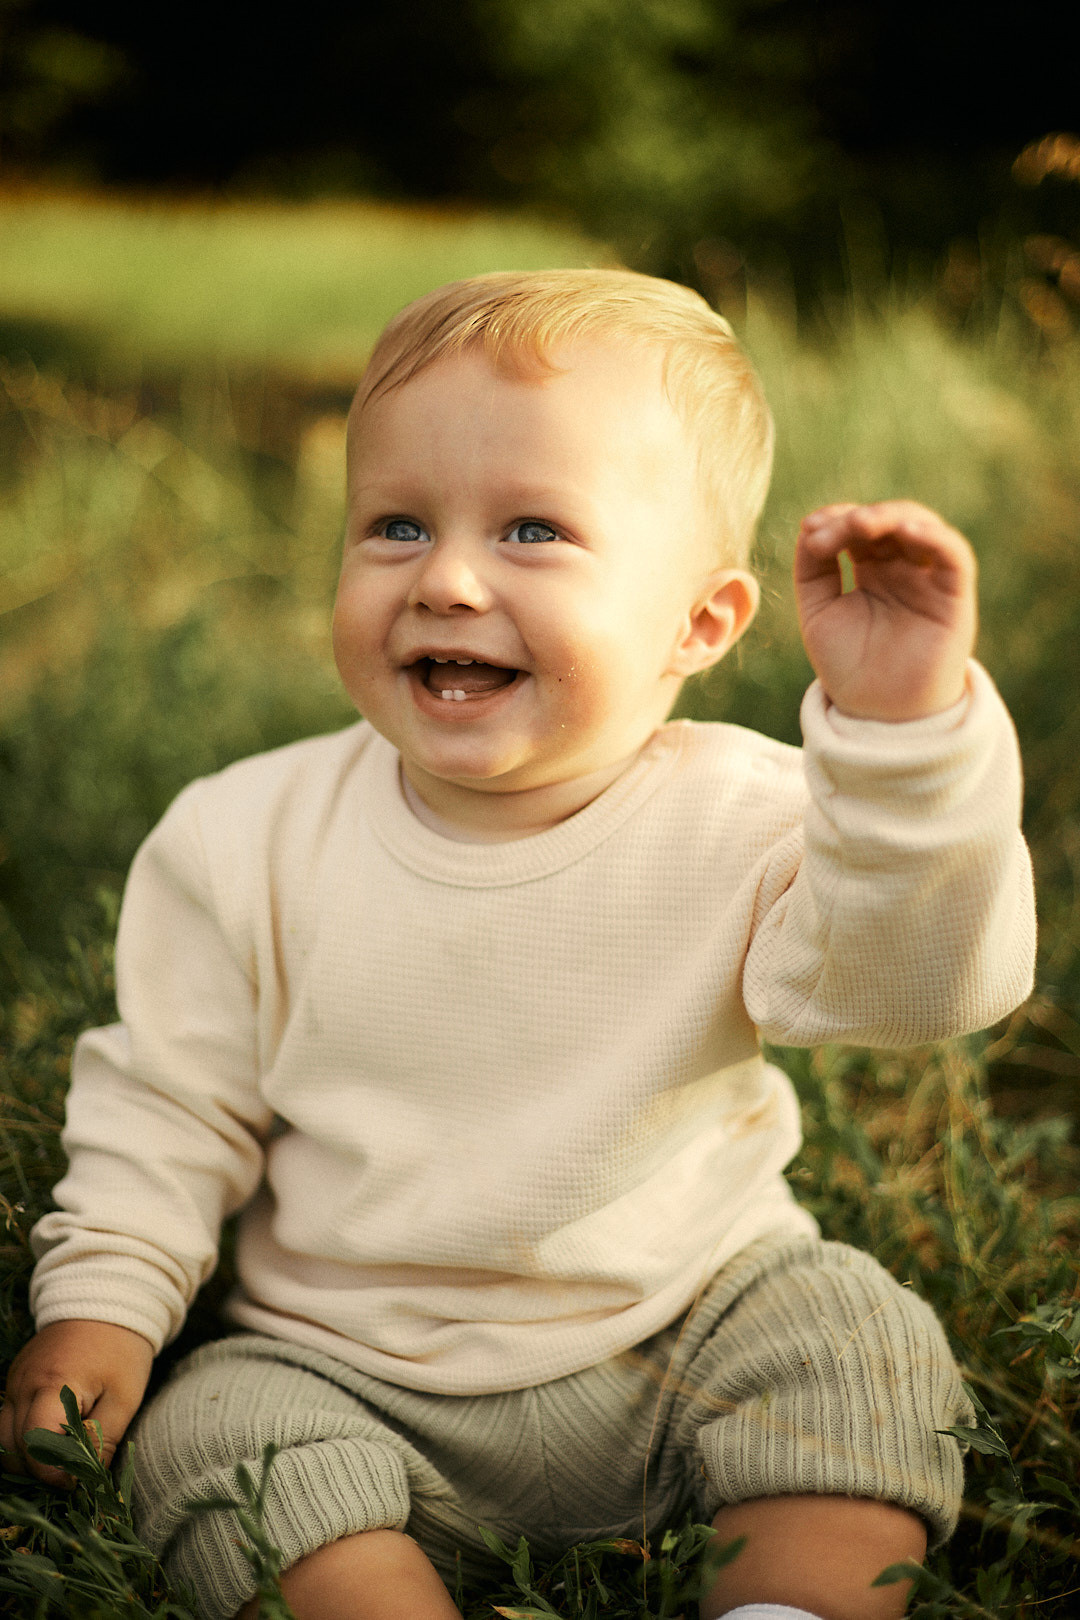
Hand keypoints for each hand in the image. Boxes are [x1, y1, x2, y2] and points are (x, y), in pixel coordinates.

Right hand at [0, 1320, 153, 1487]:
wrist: (107, 1299)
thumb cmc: (122, 1348)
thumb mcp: (125, 1396)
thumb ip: (102, 1439)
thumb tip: (83, 1478)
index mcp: (53, 1385)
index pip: (35, 1446)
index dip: (53, 1473)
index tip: (78, 1480)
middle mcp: (23, 1384)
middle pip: (13, 1449)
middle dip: (40, 1470)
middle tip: (72, 1472)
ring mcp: (14, 1380)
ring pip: (3, 1440)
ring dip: (26, 1458)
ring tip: (61, 1457)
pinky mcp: (15, 1379)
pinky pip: (6, 1420)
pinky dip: (22, 1438)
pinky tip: (50, 1438)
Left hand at [794, 501, 977, 719]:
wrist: (876, 713)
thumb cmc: (848, 666)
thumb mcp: (818, 612)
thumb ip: (812, 569)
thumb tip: (810, 526)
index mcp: (872, 570)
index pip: (857, 527)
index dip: (835, 519)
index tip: (811, 532)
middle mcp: (903, 569)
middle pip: (888, 521)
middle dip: (859, 518)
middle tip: (834, 528)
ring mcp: (929, 579)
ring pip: (921, 526)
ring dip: (891, 516)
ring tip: (862, 524)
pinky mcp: (954, 595)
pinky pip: (954, 555)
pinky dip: (934, 536)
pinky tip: (906, 531)